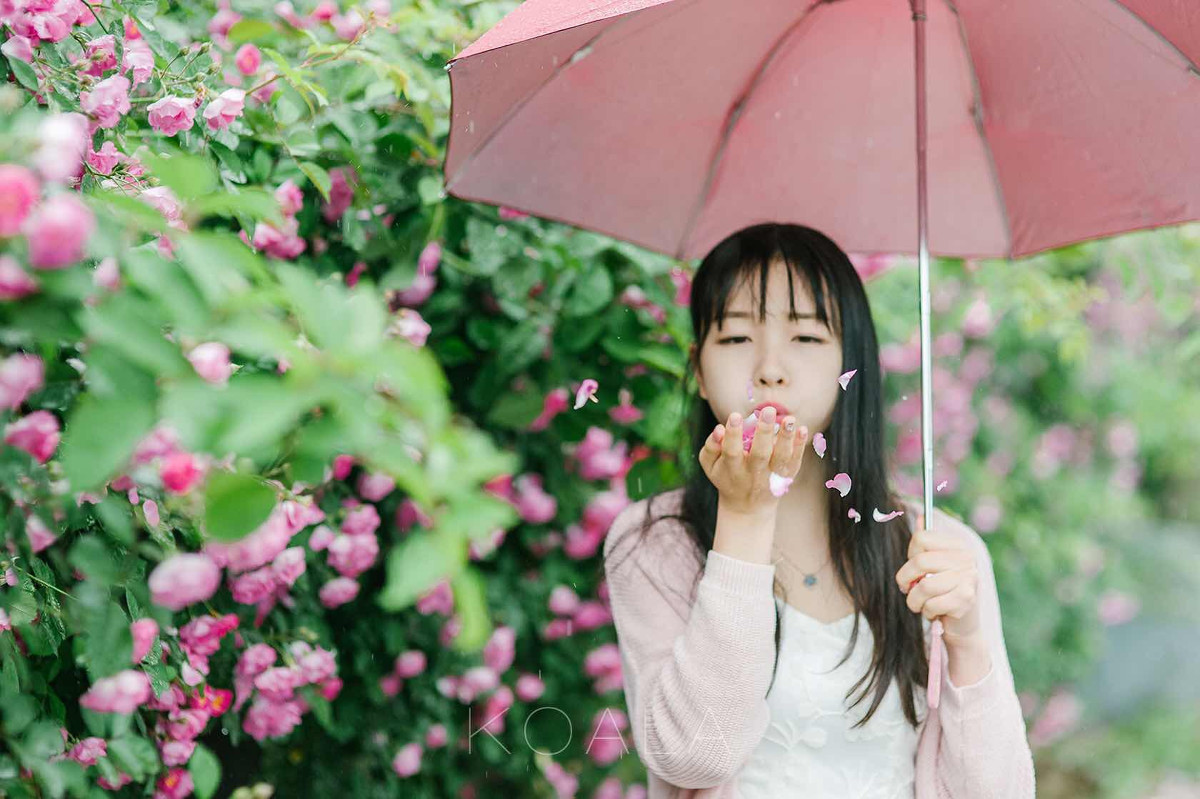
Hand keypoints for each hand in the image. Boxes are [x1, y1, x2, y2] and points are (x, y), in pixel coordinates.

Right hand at [697, 407, 808, 516]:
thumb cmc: (726, 476)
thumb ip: (711, 447)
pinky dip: (800, 446)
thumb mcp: (711, 466)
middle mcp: (753, 473)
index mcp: (732, 470)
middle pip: (760, 453)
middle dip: (764, 432)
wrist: (747, 506)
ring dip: (786, 437)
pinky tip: (803, 429)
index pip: (731, 451)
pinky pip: (795, 461)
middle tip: (768, 410)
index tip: (735, 415)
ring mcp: (772, 476)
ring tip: (790, 419)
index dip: (732, 434)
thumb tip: (719, 429)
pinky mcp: (786, 476)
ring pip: (781, 457)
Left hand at [894, 511, 981, 645]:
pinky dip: (927, 612)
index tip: (914, 569)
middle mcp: (966, 557)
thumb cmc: (942, 592)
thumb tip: (919, 516)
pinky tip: (934, 612)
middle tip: (907, 589)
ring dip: (914, 601)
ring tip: (920, 604)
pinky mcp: (967, 598)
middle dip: (905, 580)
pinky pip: (932, 604)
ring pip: (924, 586)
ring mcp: (969, 577)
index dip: (910, 555)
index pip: (921, 538)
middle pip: (919, 561)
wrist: (962, 625)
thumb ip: (926, 543)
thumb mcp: (933, 567)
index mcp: (957, 545)